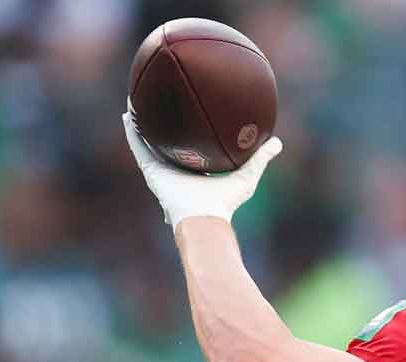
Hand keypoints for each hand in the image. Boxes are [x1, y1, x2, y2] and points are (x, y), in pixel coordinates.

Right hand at [122, 108, 281, 229]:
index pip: (193, 153)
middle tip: (164, 105)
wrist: (203, 215)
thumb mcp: (248, 174)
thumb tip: (277, 141)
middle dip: (165, 128)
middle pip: (168, 145)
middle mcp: (177, 172)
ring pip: (150, 142)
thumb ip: (261, 157)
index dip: (192, 139)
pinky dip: (132, 131)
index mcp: (198, 173)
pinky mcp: (151, 172)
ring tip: (139, 102)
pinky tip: (128, 112)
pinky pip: (139, 147)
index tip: (192, 122)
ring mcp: (162, 171)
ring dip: (144, 123)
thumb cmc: (226, 200)